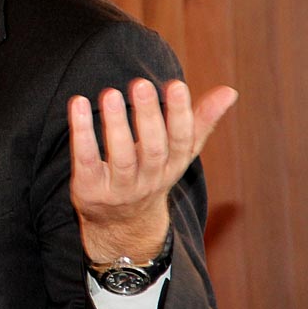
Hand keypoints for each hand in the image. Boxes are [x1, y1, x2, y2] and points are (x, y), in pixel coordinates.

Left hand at [68, 79, 236, 261]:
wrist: (122, 224)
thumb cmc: (152, 173)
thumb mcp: (178, 153)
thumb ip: (200, 121)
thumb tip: (230, 91)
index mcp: (172, 166)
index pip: (180, 141)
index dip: (180, 114)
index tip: (176, 84)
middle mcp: (149, 179)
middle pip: (152, 149)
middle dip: (148, 116)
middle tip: (141, 83)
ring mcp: (119, 188)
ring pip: (121, 158)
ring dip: (116, 124)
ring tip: (111, 93)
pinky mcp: (90, 189)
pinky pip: (86, 159)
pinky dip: (82, 133)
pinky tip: (77, 104)